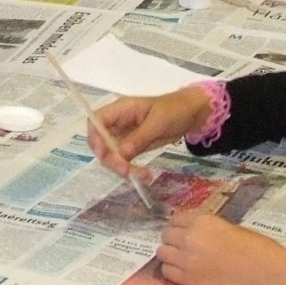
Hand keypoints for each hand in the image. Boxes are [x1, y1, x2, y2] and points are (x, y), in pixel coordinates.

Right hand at [93, 86, 215, 165]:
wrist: (191, 114)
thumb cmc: (174, 109)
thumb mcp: (158, 121)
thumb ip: (139, 137)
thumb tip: (122, 153)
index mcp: (121, 110)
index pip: (96, 121)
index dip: (95, 138)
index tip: (103, 154)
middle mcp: (118, 123)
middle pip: (101, 142)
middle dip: (110, 159)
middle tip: (125, 170)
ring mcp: (125, 136)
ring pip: (112, 155)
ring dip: (123, 168)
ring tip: (143, 175)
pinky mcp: (133, 147)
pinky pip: (125, 160)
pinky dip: (133, 169)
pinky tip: (145, 175)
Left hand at [154, 209, 285, 284]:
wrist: (267, 275)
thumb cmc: (259, 249)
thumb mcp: (233, 228)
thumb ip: (210, 229)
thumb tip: (199, 233)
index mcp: (203, 221)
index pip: (176, 219)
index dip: (179, 227)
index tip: (183, 233)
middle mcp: (189, 237)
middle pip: (166, 235)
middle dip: (173, 240)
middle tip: (183, 248)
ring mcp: (186, 260)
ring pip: (162, 253)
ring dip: (170, 256)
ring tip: (182, 261)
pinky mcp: (188, 281)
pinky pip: (167, 272)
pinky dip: (173, 272)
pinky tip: (184, 273)